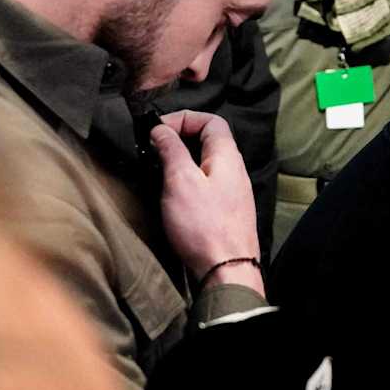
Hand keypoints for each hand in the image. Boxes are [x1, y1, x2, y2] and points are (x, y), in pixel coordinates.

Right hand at [149, 110, 262, 291]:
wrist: (227, 271)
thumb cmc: (205, 227)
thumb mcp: (180, 181)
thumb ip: (171, 150)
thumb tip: (161, 129)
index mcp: (228, 157)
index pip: (211, 120)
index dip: (184, 118)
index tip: (159, 130)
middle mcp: (234, 171)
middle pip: (208, 141)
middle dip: (179, 139)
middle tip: (154, 150)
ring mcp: (232, 192)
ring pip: (204, 164)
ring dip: (180, 162)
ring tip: (158, 172)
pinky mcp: (225, 211)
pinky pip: (205, 185)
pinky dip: (187, 182)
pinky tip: (172, 196)